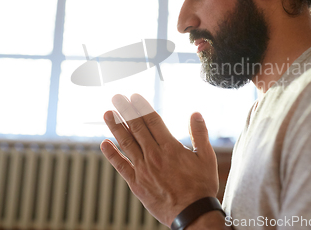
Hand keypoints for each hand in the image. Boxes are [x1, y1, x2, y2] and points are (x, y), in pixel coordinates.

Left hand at [100, 93, 218, 225]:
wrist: (192, 214)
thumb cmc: (201, 186)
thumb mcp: (206, 158)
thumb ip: (200, 134)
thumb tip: (196, 114)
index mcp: (170, 147)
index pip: (152, 121)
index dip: (142, 107)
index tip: (134, 96)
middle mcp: (154, 155)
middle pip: (136, 128)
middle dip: (125, 111)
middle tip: (117, 97)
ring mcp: (143, 169)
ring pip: (126, 143)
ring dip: (115, 127)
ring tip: (107, 113)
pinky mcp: (136, 183)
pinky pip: (121, 166)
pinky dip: (111, 154)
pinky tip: (104, 144)